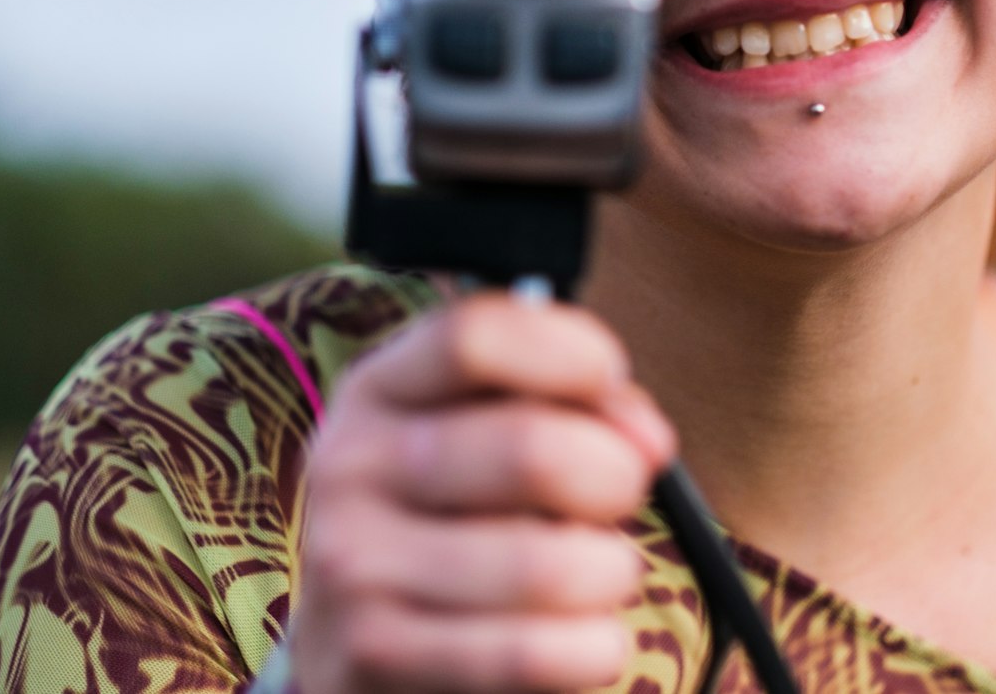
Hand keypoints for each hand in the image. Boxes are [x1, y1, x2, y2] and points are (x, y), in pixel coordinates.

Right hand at [290, 290, 677, 692]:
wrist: (361, 647)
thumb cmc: (456, 521)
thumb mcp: (488, 436)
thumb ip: (575, 407)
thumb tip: (645, 438)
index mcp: (378, 390)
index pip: (475, 337)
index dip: (571, 350)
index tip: (612, 375)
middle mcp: (350, 468)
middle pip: (531, 448)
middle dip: (616, 476)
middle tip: (620, 495)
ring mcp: (353, 566)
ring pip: (549, 565)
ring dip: (610, 574)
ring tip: (596, 575)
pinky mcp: (374, 657)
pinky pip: (534, 654)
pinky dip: (592, 649)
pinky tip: (581, 640)